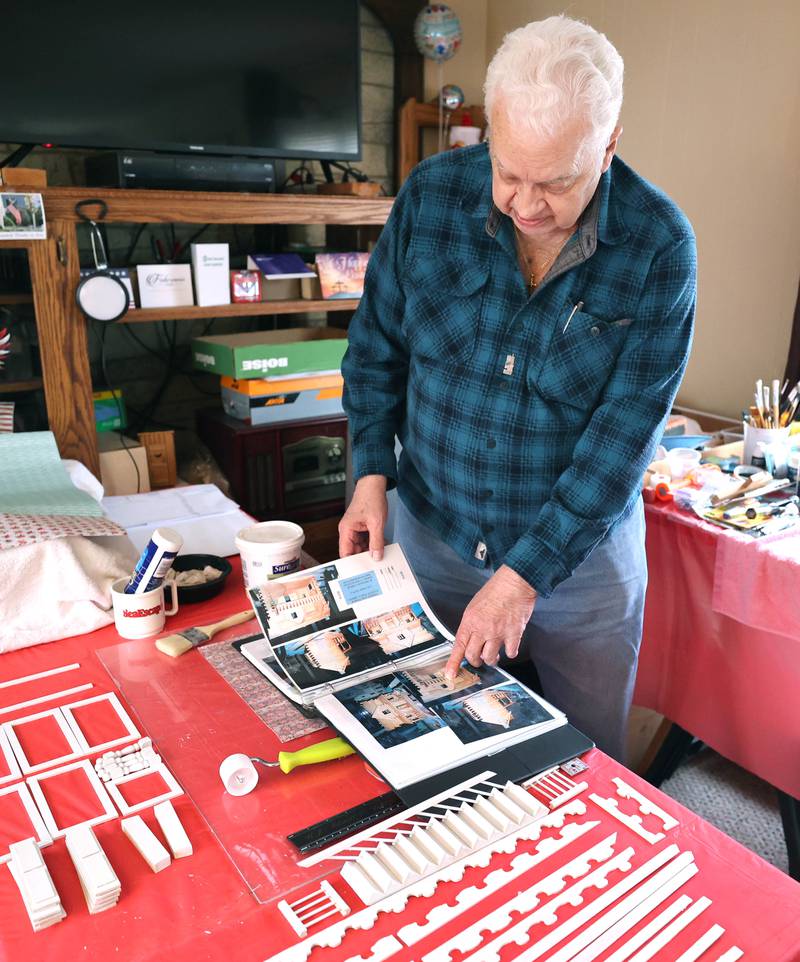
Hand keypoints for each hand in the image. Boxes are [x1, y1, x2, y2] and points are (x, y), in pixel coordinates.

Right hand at [338, 475, 387, 559]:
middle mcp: (348, 530)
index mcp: (346, 530)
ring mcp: (355, 529)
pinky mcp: (362, 527)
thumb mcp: (377, 523)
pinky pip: (366, 540)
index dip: (352, 563)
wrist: (374, 484)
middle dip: (364, 557)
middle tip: (375, 566)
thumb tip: (376, 556)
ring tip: (380, 556)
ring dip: (370, 550)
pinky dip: (373, 543)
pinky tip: (381, 546)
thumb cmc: (371, 498)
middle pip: (353, 551)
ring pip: (361, 546)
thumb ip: (377, 542)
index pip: (345, 553)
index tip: (360, 572)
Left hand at [445, 565, 536, 679]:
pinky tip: (509, 647)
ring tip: (494, 656)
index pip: (458, 645)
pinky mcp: (514, 634)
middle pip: (473, 656)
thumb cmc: (495, 590)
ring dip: (491, 660)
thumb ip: (472, 623)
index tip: (450, 674)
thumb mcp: (475, 605)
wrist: (514, 583)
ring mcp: (498, 633)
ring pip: (490, 658)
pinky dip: (510, 652)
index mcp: (470, 621)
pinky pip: (510, 652)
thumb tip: (470, 637)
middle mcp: (482, 629)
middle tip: (478, 660)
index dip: (454, 662)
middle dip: (475, 661)